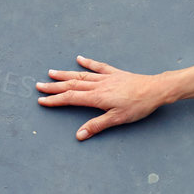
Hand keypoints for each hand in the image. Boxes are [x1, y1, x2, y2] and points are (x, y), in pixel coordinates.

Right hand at [36, 55, 166, 139]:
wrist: (155, 90)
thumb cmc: (138, 106)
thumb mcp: (117, 119)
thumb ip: (97, 126)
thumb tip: (78, 135)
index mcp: (97, 97)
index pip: (70, 98)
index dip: (55, 100)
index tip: (41, 100)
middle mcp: (98, 85)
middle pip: (71, 85)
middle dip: (54, 86)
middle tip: (38, 85)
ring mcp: (106, 77)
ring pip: (81, 75)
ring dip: (65, 74)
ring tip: (51, 73)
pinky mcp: (115, 73)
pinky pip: (98, 66)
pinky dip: (88, 63)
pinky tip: (79, 59)